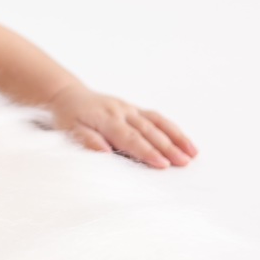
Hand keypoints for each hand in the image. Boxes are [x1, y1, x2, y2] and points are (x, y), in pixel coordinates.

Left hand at [48, 85, 196, 168]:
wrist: (67, 95)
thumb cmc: (68, 117)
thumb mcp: (69, 130)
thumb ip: (88, 141)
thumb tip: (105, 152)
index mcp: (106, 119)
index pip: (129, 138)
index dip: (146, 151)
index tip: (162, 164)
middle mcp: (121, 112)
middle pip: (148, 131)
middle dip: (167, 147)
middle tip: (183, 163)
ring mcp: (130, 109)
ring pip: (157, 123)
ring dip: (175, 138)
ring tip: (192, 154)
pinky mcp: (135, 109)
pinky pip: (156, 118)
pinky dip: (172, 129)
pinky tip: (185, 142)